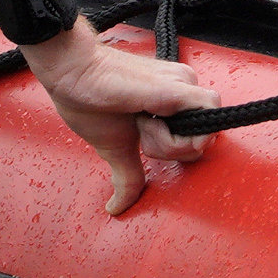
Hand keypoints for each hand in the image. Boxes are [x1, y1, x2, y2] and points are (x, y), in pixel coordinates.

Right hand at [21, 20, 218, 216]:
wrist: (71, 71)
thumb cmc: (88, 99)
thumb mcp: (114, 148)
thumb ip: (128, 175)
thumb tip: (116, 207)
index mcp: (173, 103)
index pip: (196, 141)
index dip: (170, 151)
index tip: (140, 135)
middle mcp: (184, 91)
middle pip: (205, 142)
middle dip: (168, 150)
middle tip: (139, 129)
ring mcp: (184, 86)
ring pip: (207, 133)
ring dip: (166, 142)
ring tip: (139, 121)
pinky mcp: (180, 86)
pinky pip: (207, 118)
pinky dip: (176, 136)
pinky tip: (147, 121)